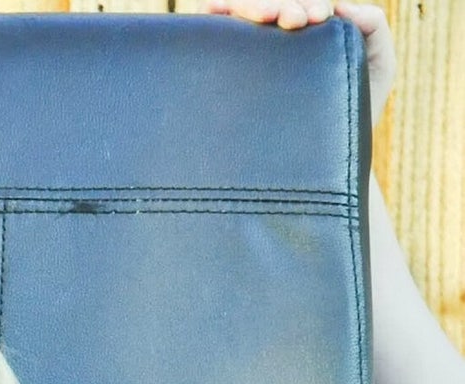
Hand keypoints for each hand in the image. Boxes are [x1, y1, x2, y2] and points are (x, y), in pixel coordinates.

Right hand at [207, 1, 395, 126]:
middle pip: (268, 3)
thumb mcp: (376, 66)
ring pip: (239, 9)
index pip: (297, 2)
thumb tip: (339, 7)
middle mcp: (275, 40)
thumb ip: (373, 28)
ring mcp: (248, 55)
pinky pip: (210, 30)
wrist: (321, 164)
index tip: (317, 19)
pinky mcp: (223, 71)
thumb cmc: (351, 116)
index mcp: (307, 33)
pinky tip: (218, 13)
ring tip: (267, 17)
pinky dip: (215, 13)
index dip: (305, 2)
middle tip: (296, 20)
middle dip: (281, 3)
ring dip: (251, 5)